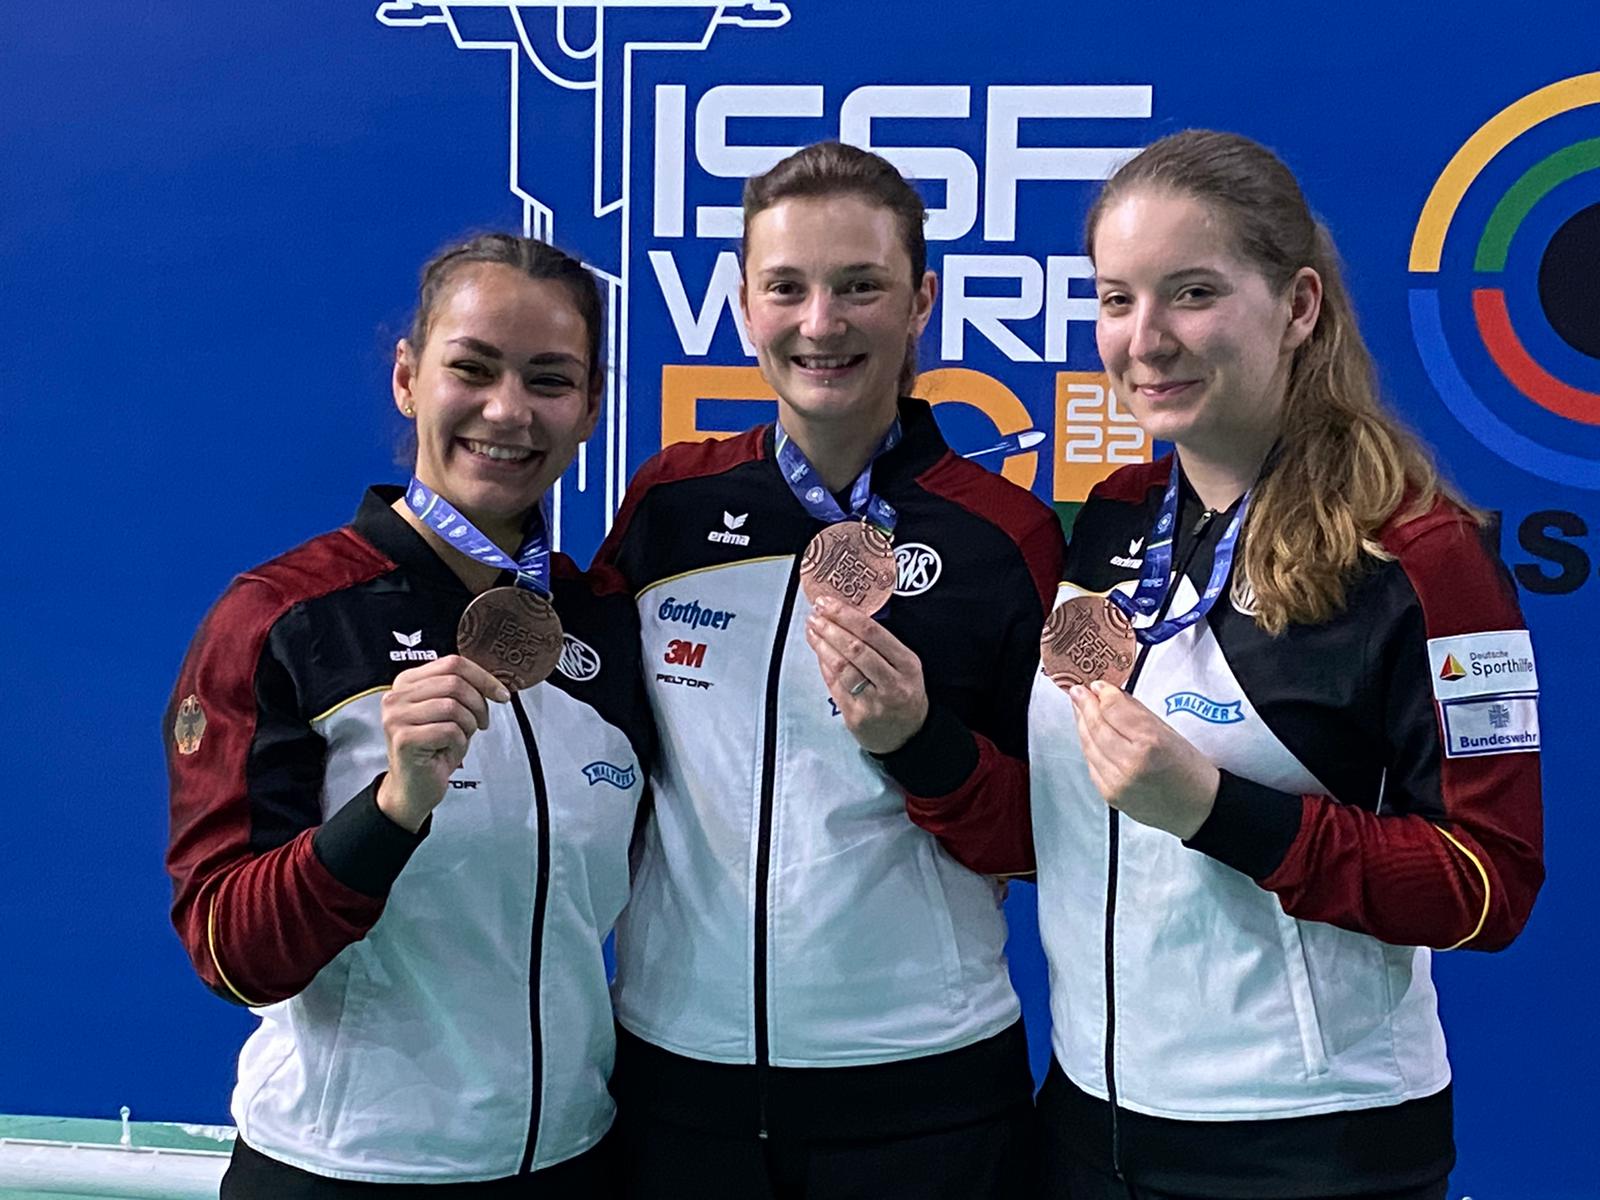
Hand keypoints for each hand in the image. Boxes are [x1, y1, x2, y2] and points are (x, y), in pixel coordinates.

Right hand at [377, 655, 509, 831]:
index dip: (483, 677)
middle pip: (454, 683)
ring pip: (453, 706)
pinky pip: (449, 730)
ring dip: (468, 725)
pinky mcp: (404, 739)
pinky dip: (459, 743)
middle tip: (482, 722)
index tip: (501, 694)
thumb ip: (461, 690)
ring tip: (460, 738)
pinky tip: (448, 751)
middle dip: (478, 704)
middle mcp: (397, 696)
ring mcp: (396, 717)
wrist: (414, 787)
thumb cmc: (434, 749)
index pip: (452, 663)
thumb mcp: (449, 712)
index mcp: (407, 682)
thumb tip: (493, 682)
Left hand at [804, 595, 928, 754]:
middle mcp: (892, 684)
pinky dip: (823, 665)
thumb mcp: (905, 666)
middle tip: (815, 614)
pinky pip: (834, 685)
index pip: (873, 633)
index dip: (846, 615)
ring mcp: (873, 703)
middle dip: (831, 627)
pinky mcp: (856, 717)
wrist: (908, 736)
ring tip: (812, 630)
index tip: (828, 602)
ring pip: (842, 667)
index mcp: (907, 665)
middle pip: (855, 648)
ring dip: (822, 644)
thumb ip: (881, 644)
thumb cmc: (903, 693)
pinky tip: (817, 651)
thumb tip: (844, 616)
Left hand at [1069, 679, 1219, 838]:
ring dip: (1082, 724)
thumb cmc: (1190, 770)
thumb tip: (1109, 695)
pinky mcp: (1110, 795)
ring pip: (1089, 746)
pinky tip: (1088, 735)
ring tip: (1079, 709)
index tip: (1097, 685)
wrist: (1198, 809)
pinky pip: (1091, 764)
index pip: (1114, 710)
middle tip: (1078, 691)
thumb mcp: (1169, 732)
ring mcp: (1117, 782)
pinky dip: (1088, 746)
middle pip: (1097, 727)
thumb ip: (1136, 713)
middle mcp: (1130, 764)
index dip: (1102, 694)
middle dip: (1084, 705)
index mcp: (1150, 743)